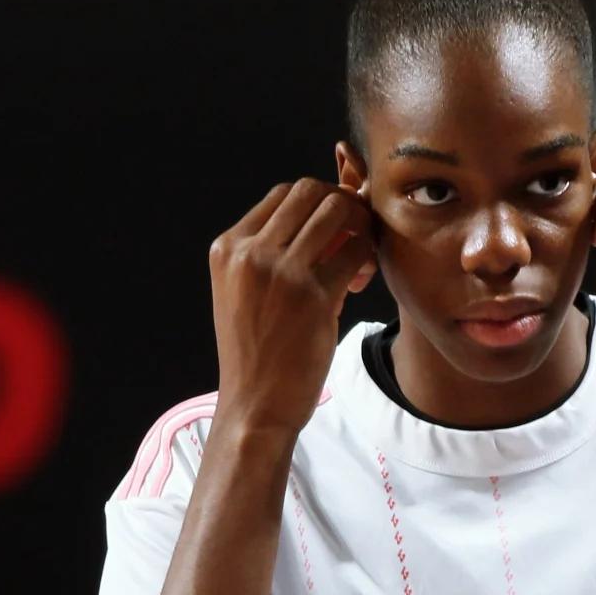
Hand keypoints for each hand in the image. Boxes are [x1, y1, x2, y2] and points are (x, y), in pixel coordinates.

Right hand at [207, 177, 378, 437]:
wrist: (255, 404)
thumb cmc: (258, 350)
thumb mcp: (246, 291)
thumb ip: (274, 252)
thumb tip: (330, 216)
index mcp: (228, 246)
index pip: (283, 194)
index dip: (317, 205)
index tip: (332, 235)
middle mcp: (249, 252)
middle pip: (310, 190)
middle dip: (341, 206)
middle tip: (353, 239)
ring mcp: (280, 271)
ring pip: (336, 210)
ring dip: (358, 228)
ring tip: (357, 263)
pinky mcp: (312, 295)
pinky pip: (356, 251)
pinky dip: (366, 258)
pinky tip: (357, 283)